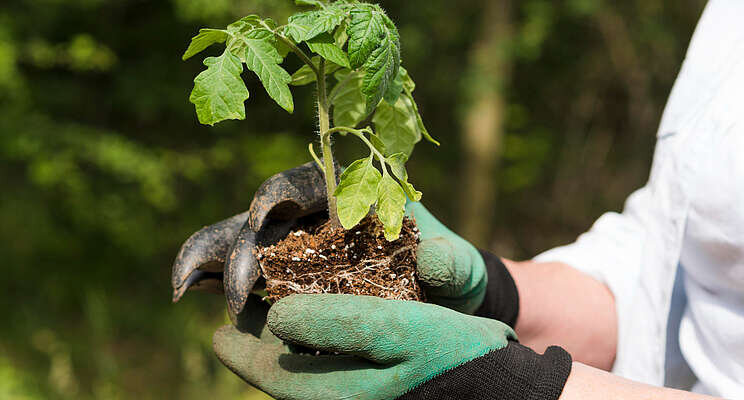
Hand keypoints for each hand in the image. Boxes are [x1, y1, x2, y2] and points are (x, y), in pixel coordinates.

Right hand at [171, 162, 512, 318]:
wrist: (440, 305)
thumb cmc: (450, 277)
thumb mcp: (459, 270)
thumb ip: (452, 263)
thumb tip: (434, 260)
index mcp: (352, 196)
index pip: (308, 182)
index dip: (280, 191)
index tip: (266, 213)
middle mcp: (314, 216)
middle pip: (265, 218)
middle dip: (243, 247)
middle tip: (239, 291)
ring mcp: (294, 247)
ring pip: (240, 241)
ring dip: (210, 259)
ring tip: (184, 287)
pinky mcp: (282, 278)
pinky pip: (240, 273)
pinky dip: (211, 278)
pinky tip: (190, 293)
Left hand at [214, 294, 570, 399]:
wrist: (499, 387)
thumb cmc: (452, 356)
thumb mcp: (397, 331)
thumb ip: (336, 325)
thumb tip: (276, 317)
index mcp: (336, 394)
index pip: (269, 373)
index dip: (240, 346)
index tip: (219, 324)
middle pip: (281, 372)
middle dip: (255, 341)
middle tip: (237, 312)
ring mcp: (356, 395)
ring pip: (301, 369)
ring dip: (281, 339)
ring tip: (268, 307)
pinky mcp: (370, 388)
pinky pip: (326, 366)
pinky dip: (311, 341)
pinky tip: (312, 320)